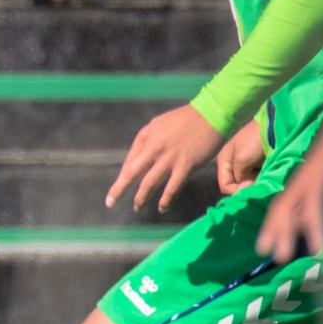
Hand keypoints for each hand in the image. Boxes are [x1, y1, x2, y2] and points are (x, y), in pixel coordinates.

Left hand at [106, 104, 223, 213]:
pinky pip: (172, 188)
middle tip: (110, 203)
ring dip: (141, 199)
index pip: (129, 162)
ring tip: (137, 208)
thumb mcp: (160, 125)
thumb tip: (140, 157)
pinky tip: (162, 208)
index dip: (123, 177)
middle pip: (131, 174)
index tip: (119, 187)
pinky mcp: (185, 166)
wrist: (212, 114)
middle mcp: (153, 148)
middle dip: (118, 190)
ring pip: (149, 184)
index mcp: (145, 137)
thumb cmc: (187, 119)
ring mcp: (168, 158)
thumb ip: (149, 140)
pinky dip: (166, 200)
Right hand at [215, 120, 267, 194]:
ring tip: (265, 176)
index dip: (236, 189)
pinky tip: (268, 174)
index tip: (250, 183)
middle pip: (237, 185)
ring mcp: (246, 164)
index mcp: (224, 162)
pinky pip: (258, 177)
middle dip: (247, 186)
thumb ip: (239, 176)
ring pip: (248, 182)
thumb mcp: (241, 159)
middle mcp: (233, 165)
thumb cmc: (254, 141)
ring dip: (257, 182)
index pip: (225, 186)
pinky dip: (263, 178)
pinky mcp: (259, 164)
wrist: (273, 127)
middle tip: (259, 180)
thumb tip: (244, 187)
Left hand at [260, 114, 322, 261]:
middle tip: (278, 258)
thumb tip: (307, 232)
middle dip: (282, 232)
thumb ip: (312, 203)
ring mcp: (322, 172)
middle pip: (287, 205)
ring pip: (314, 202)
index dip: (270, 227)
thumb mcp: (319, 180)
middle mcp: (305, 178)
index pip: (279, 207)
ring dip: (313, 226)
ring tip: (317, 250)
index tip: (262, 250)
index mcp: (299, 182)